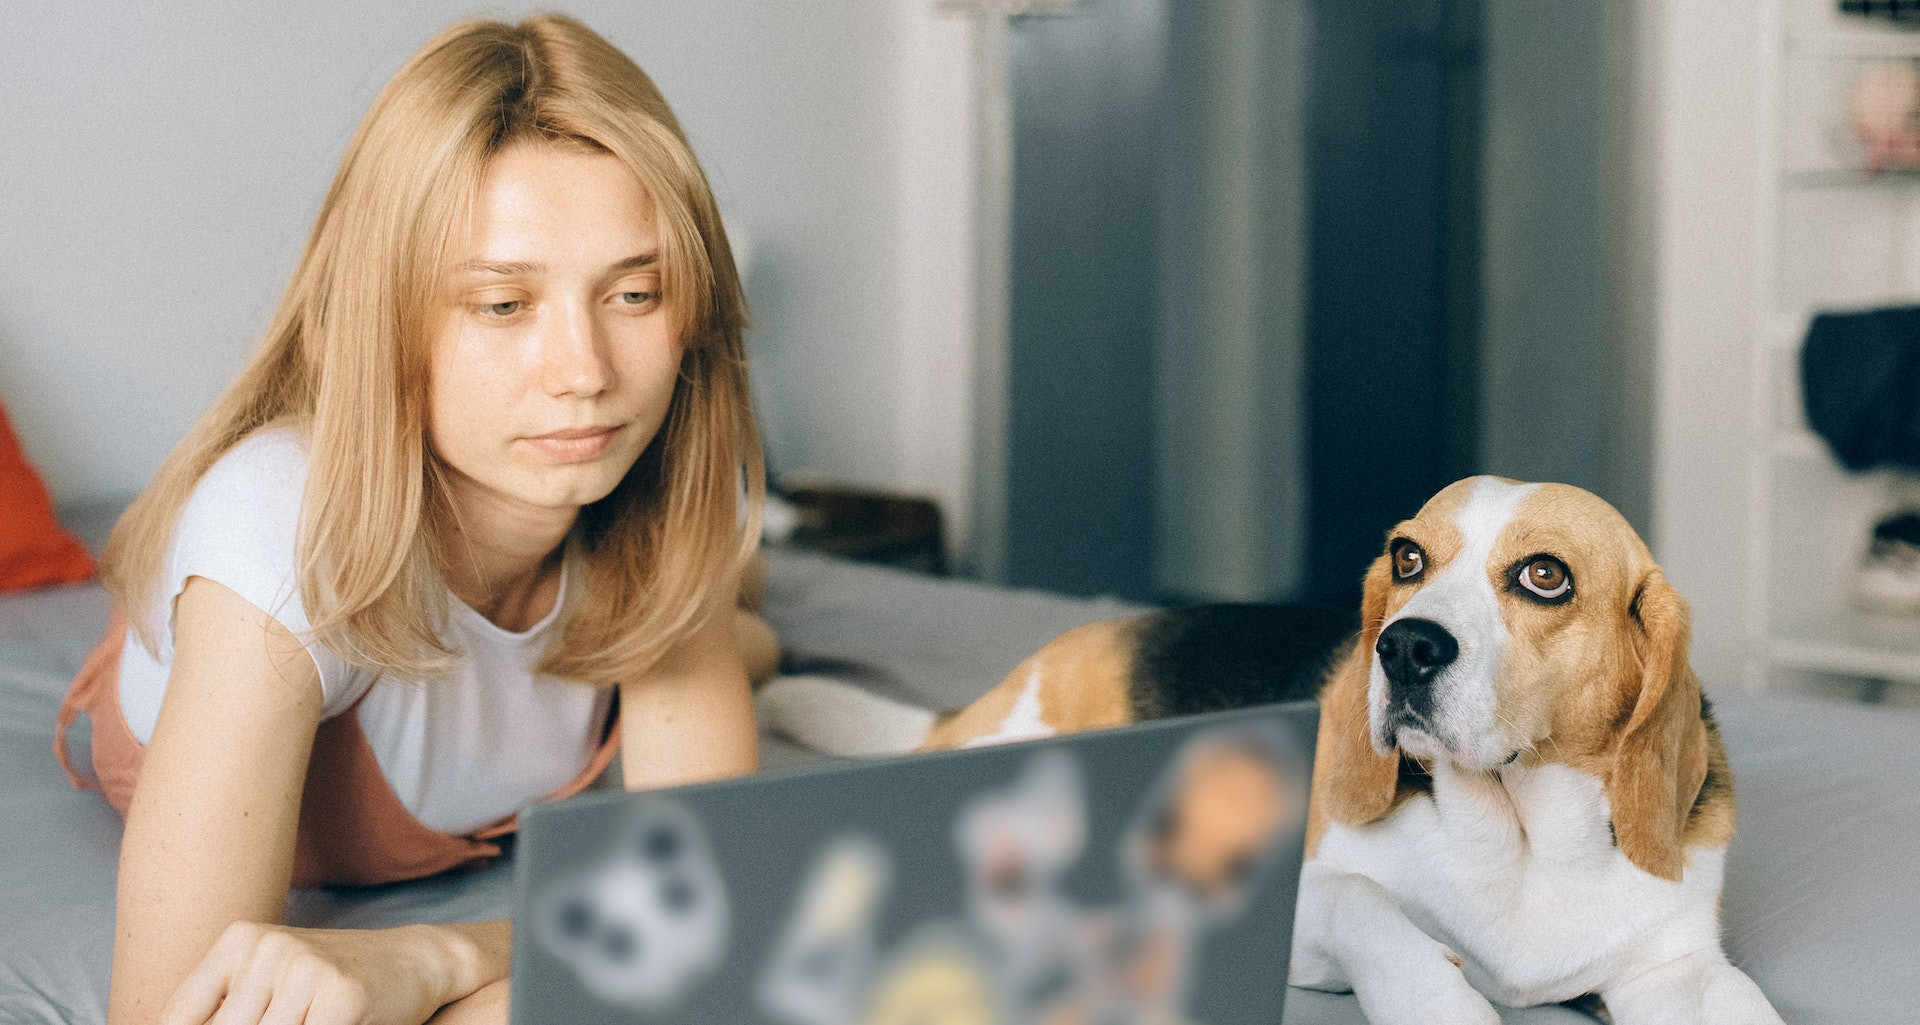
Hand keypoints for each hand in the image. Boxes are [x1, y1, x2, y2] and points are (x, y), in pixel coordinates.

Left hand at [159, 922, 475, 1024]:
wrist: (415, 960)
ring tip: (307, 1020)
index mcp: (239, 940)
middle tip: (285, 1021)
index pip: (178, 1018)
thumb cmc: (330, 983)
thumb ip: (226, 1012)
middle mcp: (267, 948)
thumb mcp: (269, 984)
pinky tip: (328, 1023)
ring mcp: (304, 969)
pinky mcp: (340, 995)